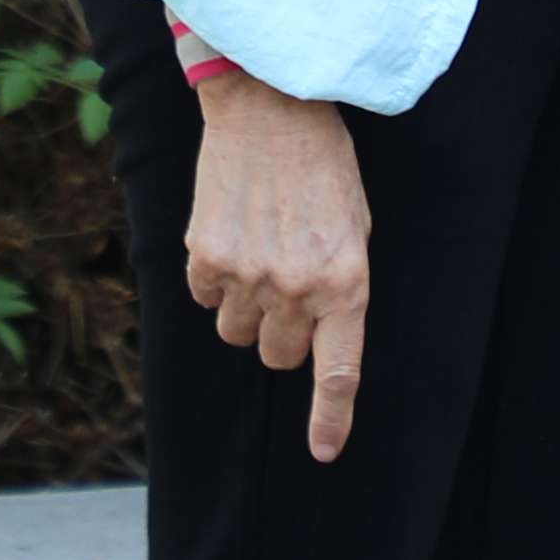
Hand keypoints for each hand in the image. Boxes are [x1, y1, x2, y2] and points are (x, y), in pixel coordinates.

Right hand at [183, 76, 374, 462]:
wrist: (269, 106)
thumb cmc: (322, 165)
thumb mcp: (354, 226)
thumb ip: (338, 287)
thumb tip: (314, 337)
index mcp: (345, 283)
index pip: (338, 373)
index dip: (332, 419)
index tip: (324, 452)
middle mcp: (296, 289)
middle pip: (280, 356)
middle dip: (284, 333)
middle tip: (287, 288)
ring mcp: (247, 276)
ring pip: (238, 334)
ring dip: (246, 308)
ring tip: (257, 254)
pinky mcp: (205, 257)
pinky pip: (204, 300)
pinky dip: (215, 280)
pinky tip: (231, 236)